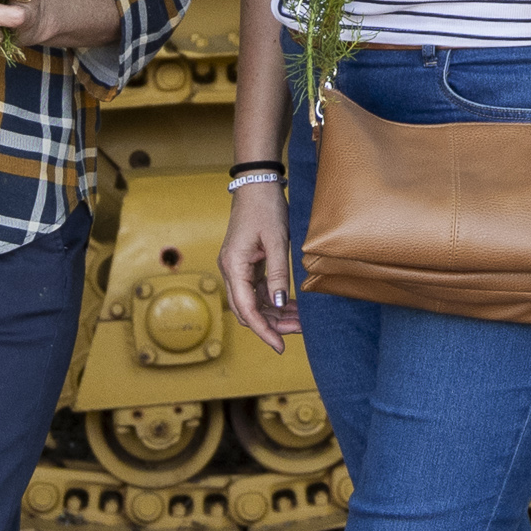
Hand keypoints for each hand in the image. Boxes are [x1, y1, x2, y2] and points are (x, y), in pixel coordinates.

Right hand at [218, 174, 300, 351]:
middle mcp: (230, 270)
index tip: (280, 346)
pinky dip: (272, 300)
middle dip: (272, 325)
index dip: (264, 331)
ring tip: (299, 321)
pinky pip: (257, 290)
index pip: (245, 309)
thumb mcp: (276, 241)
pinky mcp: (246, 264)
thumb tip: (277, 304)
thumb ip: (278, 273)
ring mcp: (237, 267)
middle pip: (247, 310)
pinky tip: (291, 306)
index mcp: (233, 266)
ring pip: (252, 302)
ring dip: (273, 314)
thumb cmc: (265, 208)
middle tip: (299, 331)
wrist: (257, 185)